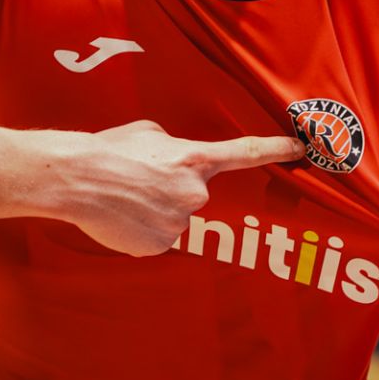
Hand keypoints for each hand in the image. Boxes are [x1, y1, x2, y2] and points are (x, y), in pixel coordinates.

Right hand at [43, 120, 302, 255]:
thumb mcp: (150, 134)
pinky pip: (156, 238)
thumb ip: (172, 147)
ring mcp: (180, 223)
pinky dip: (141, 231)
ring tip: (124, 199)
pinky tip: (121, 218)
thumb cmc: (110, 150)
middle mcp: (195, 193)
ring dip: (153, 212)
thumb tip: (173, 158)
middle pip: (193, 195)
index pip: (245, 153)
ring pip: (173, 219)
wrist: (76, 178)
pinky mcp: (161, 245)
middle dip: (171, 191)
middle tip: (139, 184)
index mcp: (195, 159)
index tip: (302, 147)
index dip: (276, 150)